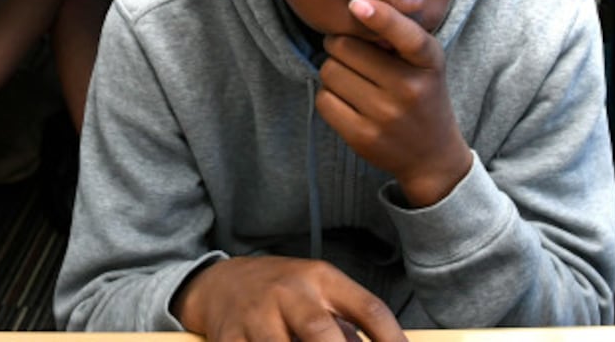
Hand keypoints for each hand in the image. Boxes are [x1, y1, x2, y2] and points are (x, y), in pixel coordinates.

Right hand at [174, 256, 404, 341]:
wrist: (220, 282)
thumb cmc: (283, 294)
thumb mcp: (320, 294)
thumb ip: (348, 327)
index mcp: (322, 280)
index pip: (369, 309)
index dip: (394, 341)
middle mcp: (289, 293)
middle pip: (321, 332)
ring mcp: (256, 316)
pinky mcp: (228, 338)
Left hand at [318, 0, 473, 207]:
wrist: (432, 156)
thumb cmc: (423, 95)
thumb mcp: (426, 63)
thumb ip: (399, 35)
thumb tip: (354, 9)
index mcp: (428, 62)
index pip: (408, 36)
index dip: (380, 16)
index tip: (356, 3)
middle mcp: (409, 89)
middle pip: (344, 47)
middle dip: (340, 46)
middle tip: (351, 55)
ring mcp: (385, 115)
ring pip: (329, 72)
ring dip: (332, 71)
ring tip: (352, 79)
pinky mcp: (362, 137)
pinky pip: (324, 100)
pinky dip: (328, 95)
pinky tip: (346, 100)